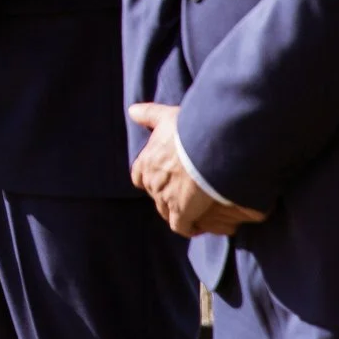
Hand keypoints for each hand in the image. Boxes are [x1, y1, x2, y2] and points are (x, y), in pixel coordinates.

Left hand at [129, 103, 268, 237]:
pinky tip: (197, 227)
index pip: (139, 175)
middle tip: (182, 193)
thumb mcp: (165, 117)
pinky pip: (182, 227)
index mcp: (146, 161)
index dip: (149, 178)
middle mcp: (152, 182)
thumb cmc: (187, 130)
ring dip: (176, 212)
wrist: (206, 149)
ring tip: (191, 211)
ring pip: (166, 211)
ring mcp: (165, 199)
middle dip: (165, 195)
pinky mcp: (182, 212)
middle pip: (154, 194)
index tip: (160, 178)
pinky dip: (188, 228)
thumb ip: (148, 115)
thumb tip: (131, 111)